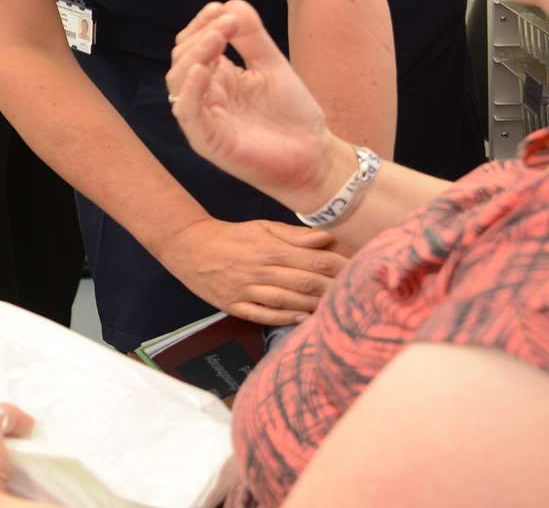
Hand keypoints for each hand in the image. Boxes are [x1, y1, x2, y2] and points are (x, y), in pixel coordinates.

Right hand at [156, 216, 346, 325]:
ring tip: (336, 308)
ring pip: (288, 302)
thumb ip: (295, 235)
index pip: (313, 261)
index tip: (358, 269)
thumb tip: (326, 236)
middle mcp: (260, 272)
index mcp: (270, 250)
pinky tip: (304, 320)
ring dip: (314, 306)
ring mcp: (247, 291)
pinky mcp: (235, 306)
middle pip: (305, 284)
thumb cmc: (231, 236)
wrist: (190, 247)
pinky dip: (286, 319)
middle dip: (333, 289)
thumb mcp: (262, 227)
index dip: (338, 267)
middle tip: (355, 293)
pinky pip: (264, 316)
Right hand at [167, 1, 348, 205]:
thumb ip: (251, 36)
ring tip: (219, 37)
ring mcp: (204, 119)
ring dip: (195, 54)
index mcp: (217, 78)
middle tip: (228, 24)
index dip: (201, 23)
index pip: (192, 44)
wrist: (315, 156)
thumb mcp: (273, 65)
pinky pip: (187, 112)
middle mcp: (205, 96)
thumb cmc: (293, 115)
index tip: (221, 9)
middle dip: (200, 35)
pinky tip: (204, 69)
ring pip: (177, 81)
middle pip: (181, 58)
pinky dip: (190, 89)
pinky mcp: (208, 141)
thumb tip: (229, 3)